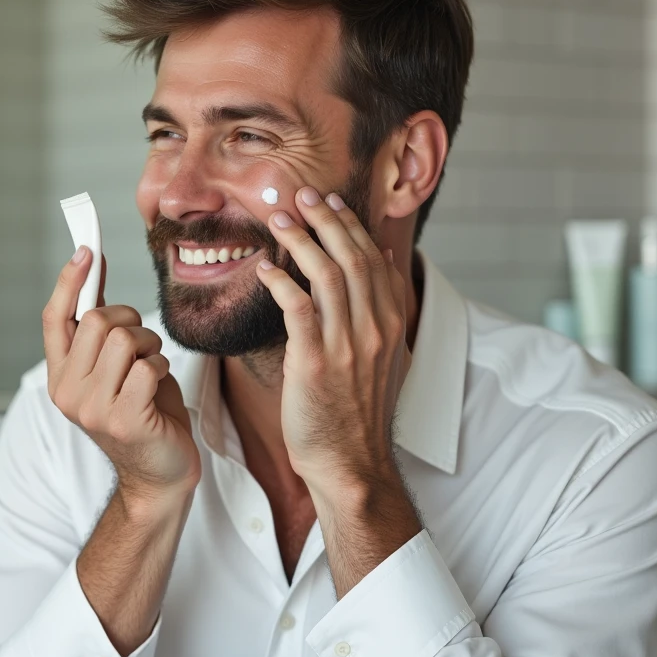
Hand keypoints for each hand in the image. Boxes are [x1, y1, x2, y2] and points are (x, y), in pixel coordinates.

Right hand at [43, 247, 199, 506]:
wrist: (160, 474)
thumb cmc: (143, 414)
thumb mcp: (114, 370)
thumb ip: (100, 331)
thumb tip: (92, 270)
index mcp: (60, 378)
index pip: (54, 319)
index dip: (68, 282)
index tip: (86, 252)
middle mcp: (68, 392)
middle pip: (97, 320)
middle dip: (131, 321)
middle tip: (142, 347)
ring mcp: (92, 408)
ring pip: (125, 339)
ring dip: (150, 347)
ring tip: (151, 371)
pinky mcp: (123, 419)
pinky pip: (148, 366)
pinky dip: (161, 369)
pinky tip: (158, 390)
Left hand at [256, 187, 411, 499]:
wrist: (351, 463)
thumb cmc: (357, 409)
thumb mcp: (384, 353)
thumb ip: (380, 306)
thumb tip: (380, 257)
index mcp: (392, 323)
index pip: (374, 258)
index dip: (351, 224)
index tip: (331, 200)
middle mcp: (375, 329)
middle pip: (352, 257)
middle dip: (326, 219)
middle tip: (302, 194)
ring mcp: (348, 346)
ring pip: (328, 275)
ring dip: (302, 241)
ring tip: (280, 219)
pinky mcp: (315, 364)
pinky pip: (298, 310)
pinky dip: (281, 283)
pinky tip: (264, 269)